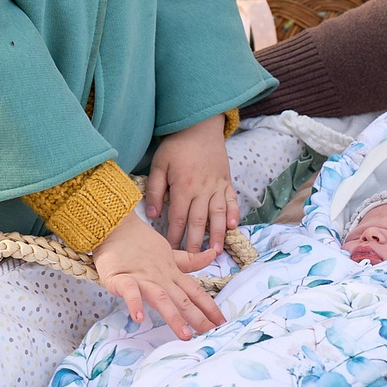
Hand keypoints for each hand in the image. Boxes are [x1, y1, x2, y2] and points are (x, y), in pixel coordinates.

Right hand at [91, 209, 224, 339]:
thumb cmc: (140, 243)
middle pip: (183, 299)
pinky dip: (134, 303)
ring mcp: (142, 278)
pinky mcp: (122, 278)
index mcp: (172, 273)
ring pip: (161, 298)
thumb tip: (213, 255)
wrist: (115, 227)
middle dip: (198, 317)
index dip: (209, 306)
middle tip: (212, 333)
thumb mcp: (169, 253)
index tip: (222, 321)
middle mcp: (161, 278)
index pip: (195, 292)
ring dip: (174, 316)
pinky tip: (139, 318)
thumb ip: (189, 260)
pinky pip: (129, 291)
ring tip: (185, 334)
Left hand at [144, 115, 239, 254]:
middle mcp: (202, 189)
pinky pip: (232, 200)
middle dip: (196, 242)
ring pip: (218, 214)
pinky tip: (234, 227)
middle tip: (194, 260)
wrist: (200, 126)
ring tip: (216, 251)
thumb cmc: (176, 146)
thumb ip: (154, 190)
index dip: (173, 236)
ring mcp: (217, 186)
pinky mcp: (227, 181)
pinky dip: (234, 214)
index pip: (177, 218)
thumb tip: (152, 215)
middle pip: (199, 221)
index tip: (170, 250)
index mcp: (183, 186)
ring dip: (217, 234)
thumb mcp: (159, 165)